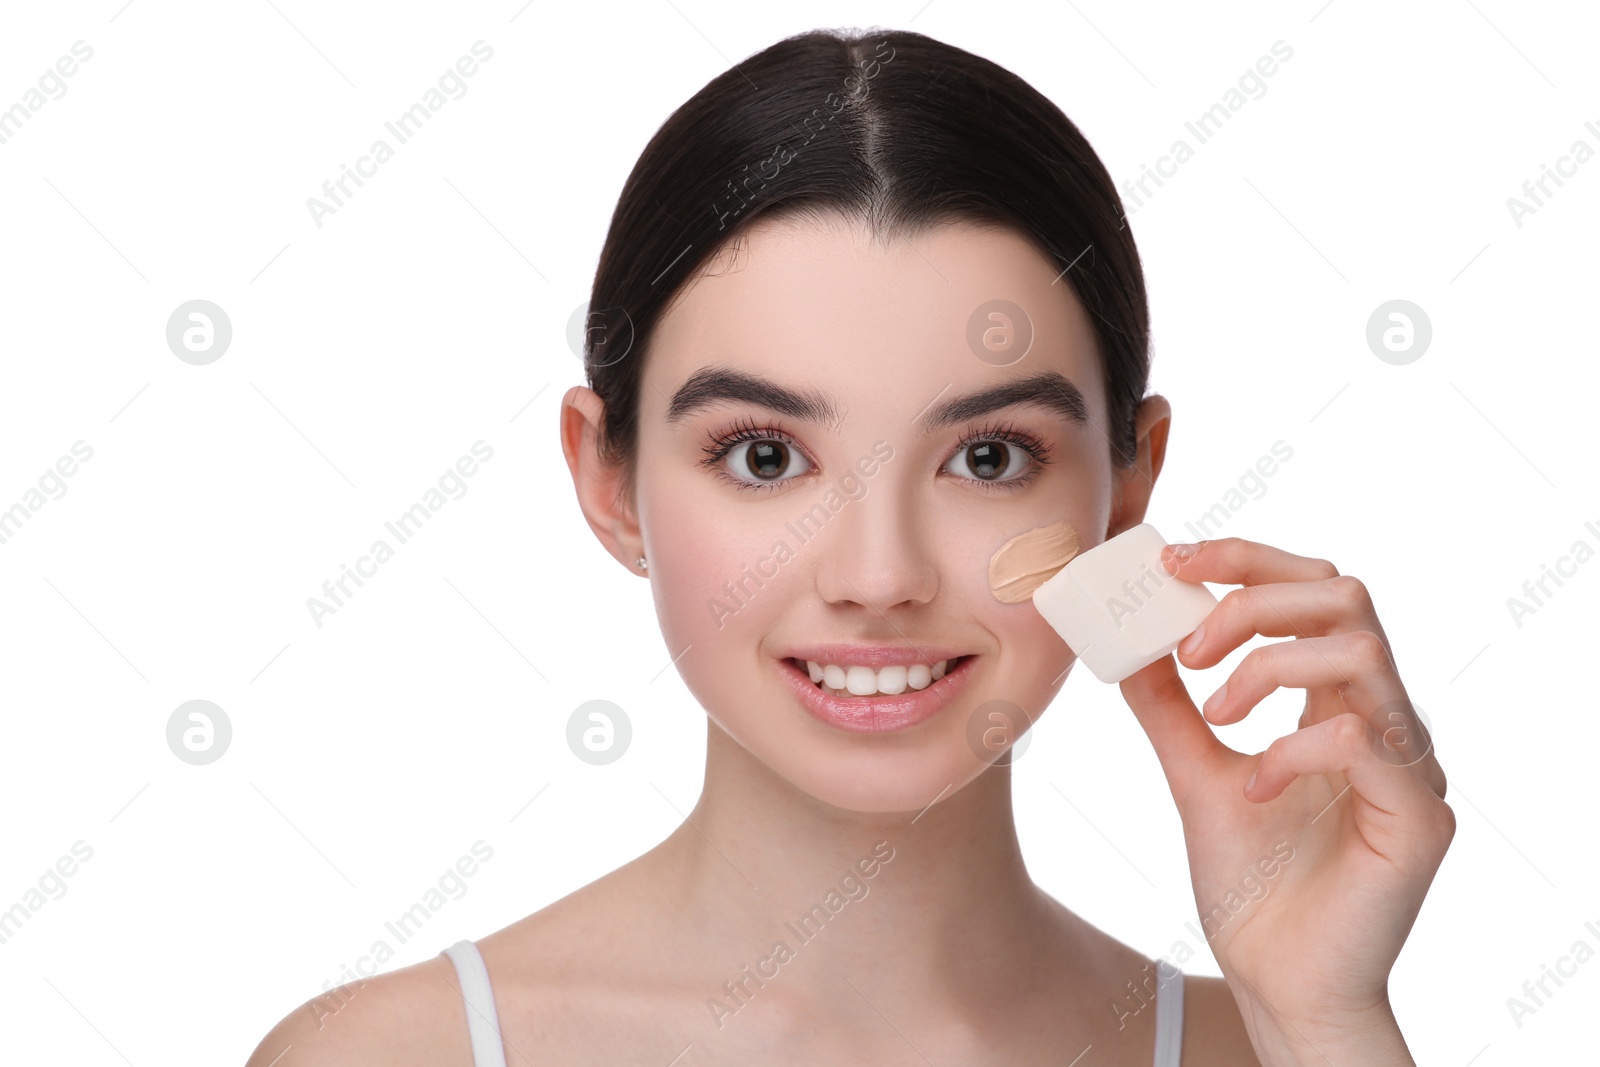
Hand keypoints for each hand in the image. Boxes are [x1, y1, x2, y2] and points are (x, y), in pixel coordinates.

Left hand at [1117, 537, 1454, 1061]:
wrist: (1277, 981)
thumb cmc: (1252, 885)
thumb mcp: (1194, 775)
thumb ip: (1170, 710)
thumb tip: (1129, 642)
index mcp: (1337, 701)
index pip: (1313, 590)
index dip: (1245, 560)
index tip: (1172, 563)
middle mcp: (1383, 720)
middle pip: (1345, 594)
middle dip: (1253, 596)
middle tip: (1188, 642)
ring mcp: (1410, 766)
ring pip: (1360, 650)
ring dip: (1268, 665)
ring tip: (1216, 713)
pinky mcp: (1419, 818)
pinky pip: (1361, 741)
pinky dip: (1290, 748)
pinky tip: (1254, 787)